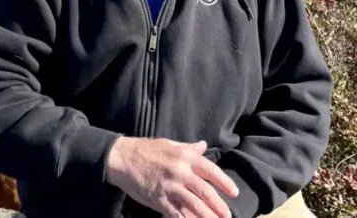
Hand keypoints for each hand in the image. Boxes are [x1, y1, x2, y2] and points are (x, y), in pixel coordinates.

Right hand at [105, 136, 238, 217]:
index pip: (210, 170)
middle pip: (204, 190)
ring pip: (193, 204)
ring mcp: (169, 187)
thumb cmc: (146, 150)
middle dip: (218, 204)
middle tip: (228, 215)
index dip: (224, 182)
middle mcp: (179, 172)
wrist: (122, 158)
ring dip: (207, 215)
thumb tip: (203, 145)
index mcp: (184, 157)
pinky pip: (176, 213)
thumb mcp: (169, 144)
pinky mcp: (158, 199)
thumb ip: (188, 148)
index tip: (234, 192)